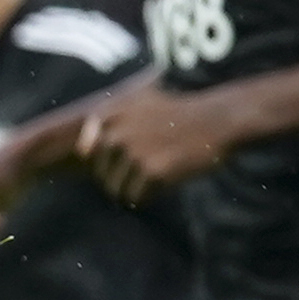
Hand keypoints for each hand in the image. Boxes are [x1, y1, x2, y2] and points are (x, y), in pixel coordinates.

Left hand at [78, 85, 243, 206]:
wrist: (218, 120)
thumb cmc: (177, 113)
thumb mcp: (136, 101)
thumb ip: (106, 120)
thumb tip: (80, 151)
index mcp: (106, 115)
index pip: (87, 153)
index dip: (109, 158)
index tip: (133, 150)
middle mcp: (114, 134)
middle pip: (102, 175)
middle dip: (124, 176)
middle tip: (152, 162)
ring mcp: (133, 153)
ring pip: (116, 190)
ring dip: (136, 188)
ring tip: (159, 170)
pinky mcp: (152, 172)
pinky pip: (136, 198)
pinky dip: (150, 195)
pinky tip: (167, 178)